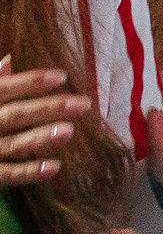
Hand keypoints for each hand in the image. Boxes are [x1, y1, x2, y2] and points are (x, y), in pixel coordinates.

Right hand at [0, 63, 87, 183]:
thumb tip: (8, 60)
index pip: (2, 89)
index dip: (30, 82)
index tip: (62, 76)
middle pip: (14, 116)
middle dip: (47, 109)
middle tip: (83, 104)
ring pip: (12, 144)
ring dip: (40, 138)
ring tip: (70, 130)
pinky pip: (6, 174)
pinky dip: (29, 172)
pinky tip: (55, 166)